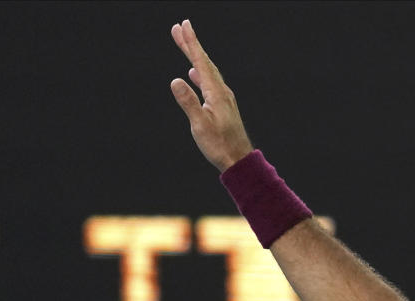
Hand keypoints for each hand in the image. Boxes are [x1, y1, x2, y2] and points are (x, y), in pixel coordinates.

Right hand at [170, 19, 253, 171]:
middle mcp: (222, 92)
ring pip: (208, 72)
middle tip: (179, 27)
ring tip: (185, 46)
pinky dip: (201, 75)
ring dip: (195, 58)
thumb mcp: (200, 125)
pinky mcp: (223, 107)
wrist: (238, 160)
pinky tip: (194, 75)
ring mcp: (223, 99)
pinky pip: (210, 83)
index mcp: (216, 93)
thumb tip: (176, 80)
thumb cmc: (220, 145)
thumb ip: (189, 102)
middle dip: (191, 45)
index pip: (201, 63)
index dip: (191, 43)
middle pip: (204, 63)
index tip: (183, 26)